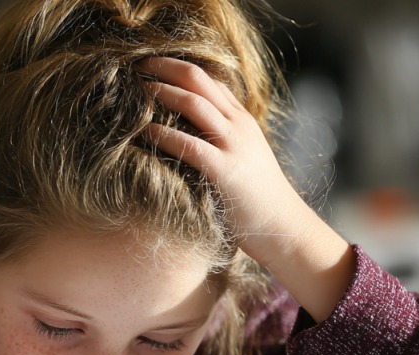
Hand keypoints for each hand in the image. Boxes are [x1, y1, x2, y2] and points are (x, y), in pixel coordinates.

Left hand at [141, 57, 354, 321]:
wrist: (282, 227)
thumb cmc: (254, 199)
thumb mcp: (239, 158)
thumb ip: (217, 140)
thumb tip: (181, 133)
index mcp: (241, 119)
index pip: (207, 78)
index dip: (176, 66)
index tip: (149, 64)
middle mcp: (238, 125)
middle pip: (198, 79)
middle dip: (164, 67)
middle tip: (135, 65)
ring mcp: (234, 146)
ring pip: (194, 103)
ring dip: (161, 92)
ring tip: (135, 90)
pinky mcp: (226, 171)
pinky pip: (190, 145)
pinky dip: (164, 135)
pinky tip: (144, 132)